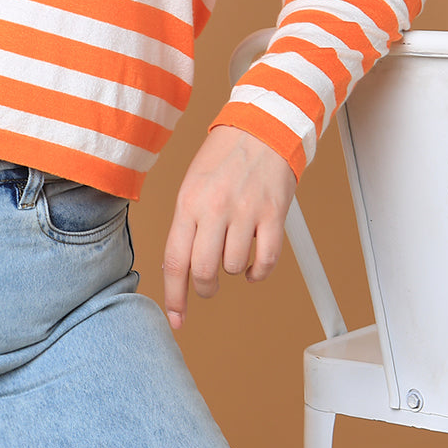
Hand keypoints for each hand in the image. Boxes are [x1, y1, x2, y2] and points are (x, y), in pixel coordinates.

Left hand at [162, 126, 296, 331]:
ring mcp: (246, 213)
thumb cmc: (222, 157)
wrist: (261, 129)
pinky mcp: (273, 216)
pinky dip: (258, 272)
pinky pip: (265, 262)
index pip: (175, 260)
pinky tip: (253, 264)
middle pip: (204, 271)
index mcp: (188, 202)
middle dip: (205, 288)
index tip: (177, 318)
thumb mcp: (192, 184)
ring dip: (233, 271)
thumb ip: (187, 223)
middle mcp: (214, 209)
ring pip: (234, 268)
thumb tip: (180, 266)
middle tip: (208, 285)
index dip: (174, 296)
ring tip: (233, 253)